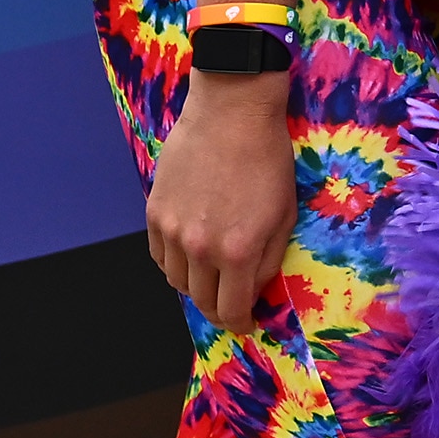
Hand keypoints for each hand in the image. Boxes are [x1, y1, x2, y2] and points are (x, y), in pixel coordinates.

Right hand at [146, 77, 297, 332]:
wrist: (231, 113)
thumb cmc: (268, 159)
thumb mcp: (284, 213)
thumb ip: (268, 259)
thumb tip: (254, 289)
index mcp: (238, 250)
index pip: (230, 308)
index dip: (239, 322)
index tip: (246, 323)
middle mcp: (199, 247)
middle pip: (201, 300)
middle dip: (219, 307)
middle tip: (231, 304)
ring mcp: (171, 231)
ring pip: (176, 281)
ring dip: (195, 286)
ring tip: (212, 276)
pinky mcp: (153, 213)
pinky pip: (159, 256)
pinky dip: (174, 263)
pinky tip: (190, 255)